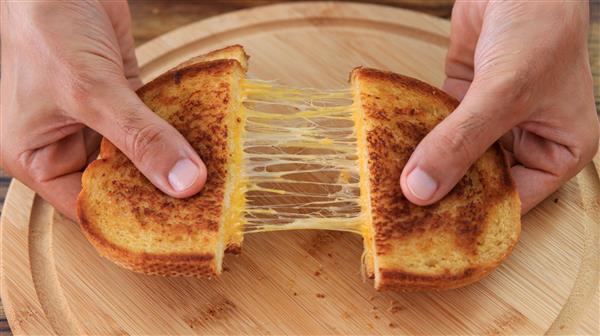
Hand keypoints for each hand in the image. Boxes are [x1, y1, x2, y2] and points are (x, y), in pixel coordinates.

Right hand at [0, 1, 206, 219]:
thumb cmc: (45, 27)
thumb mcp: (90, 90)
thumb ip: (140, 138)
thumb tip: (184, 183)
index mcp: (37, 156)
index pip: (86, 206)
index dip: (129, 220)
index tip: (174, 229)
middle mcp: (67, 142)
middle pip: (118, 182)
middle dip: (157, 191)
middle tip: (203, 207)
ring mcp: (98, 119)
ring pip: (140, 154)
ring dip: (171, 161)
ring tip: (212, 181)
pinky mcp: (123, 96)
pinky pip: (153, 124)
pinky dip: (176, 132)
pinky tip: (205, 145)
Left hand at [400, 1, 598, 212]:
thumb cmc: (538, 30)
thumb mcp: (504, 93)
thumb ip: (461, 142)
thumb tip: (420, 190)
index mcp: (559, 150)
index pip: (517, 200)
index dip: (476, 216)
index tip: (432, 232)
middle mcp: (526, 140)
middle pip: (481, 181)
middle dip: (445, 193)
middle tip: (402, 215)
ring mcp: (492, 121)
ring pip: (456, 155)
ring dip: (426, 167)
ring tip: (389, 191)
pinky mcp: (464, 100)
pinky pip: (438, 128)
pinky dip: (417, 137)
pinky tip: (390, 154)